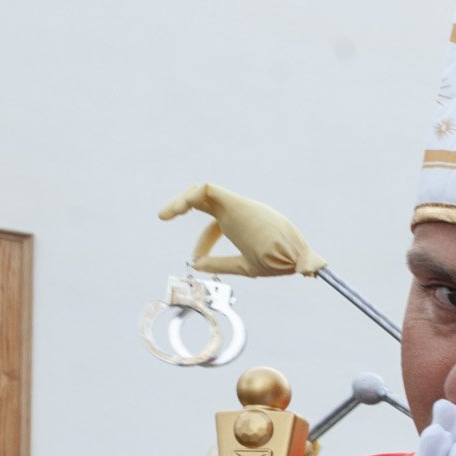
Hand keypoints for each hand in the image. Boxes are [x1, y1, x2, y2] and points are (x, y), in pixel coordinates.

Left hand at [157, 183, 324, 277]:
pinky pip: (208, 189)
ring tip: (166, 213)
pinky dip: (191, 195)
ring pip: (202, 192)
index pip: (214, 223)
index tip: (196, 257)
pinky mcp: (235, 202)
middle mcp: (236, 212)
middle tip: (163, 216)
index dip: (204, 241)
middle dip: (181, 207)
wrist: (292, 259)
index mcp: (241, 225)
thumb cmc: (277, 263)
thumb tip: (196, 266)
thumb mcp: (244, 265)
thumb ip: (221, 264)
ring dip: (182, 200)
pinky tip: (181, 208)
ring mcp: (236, 206)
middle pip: (204, 201)